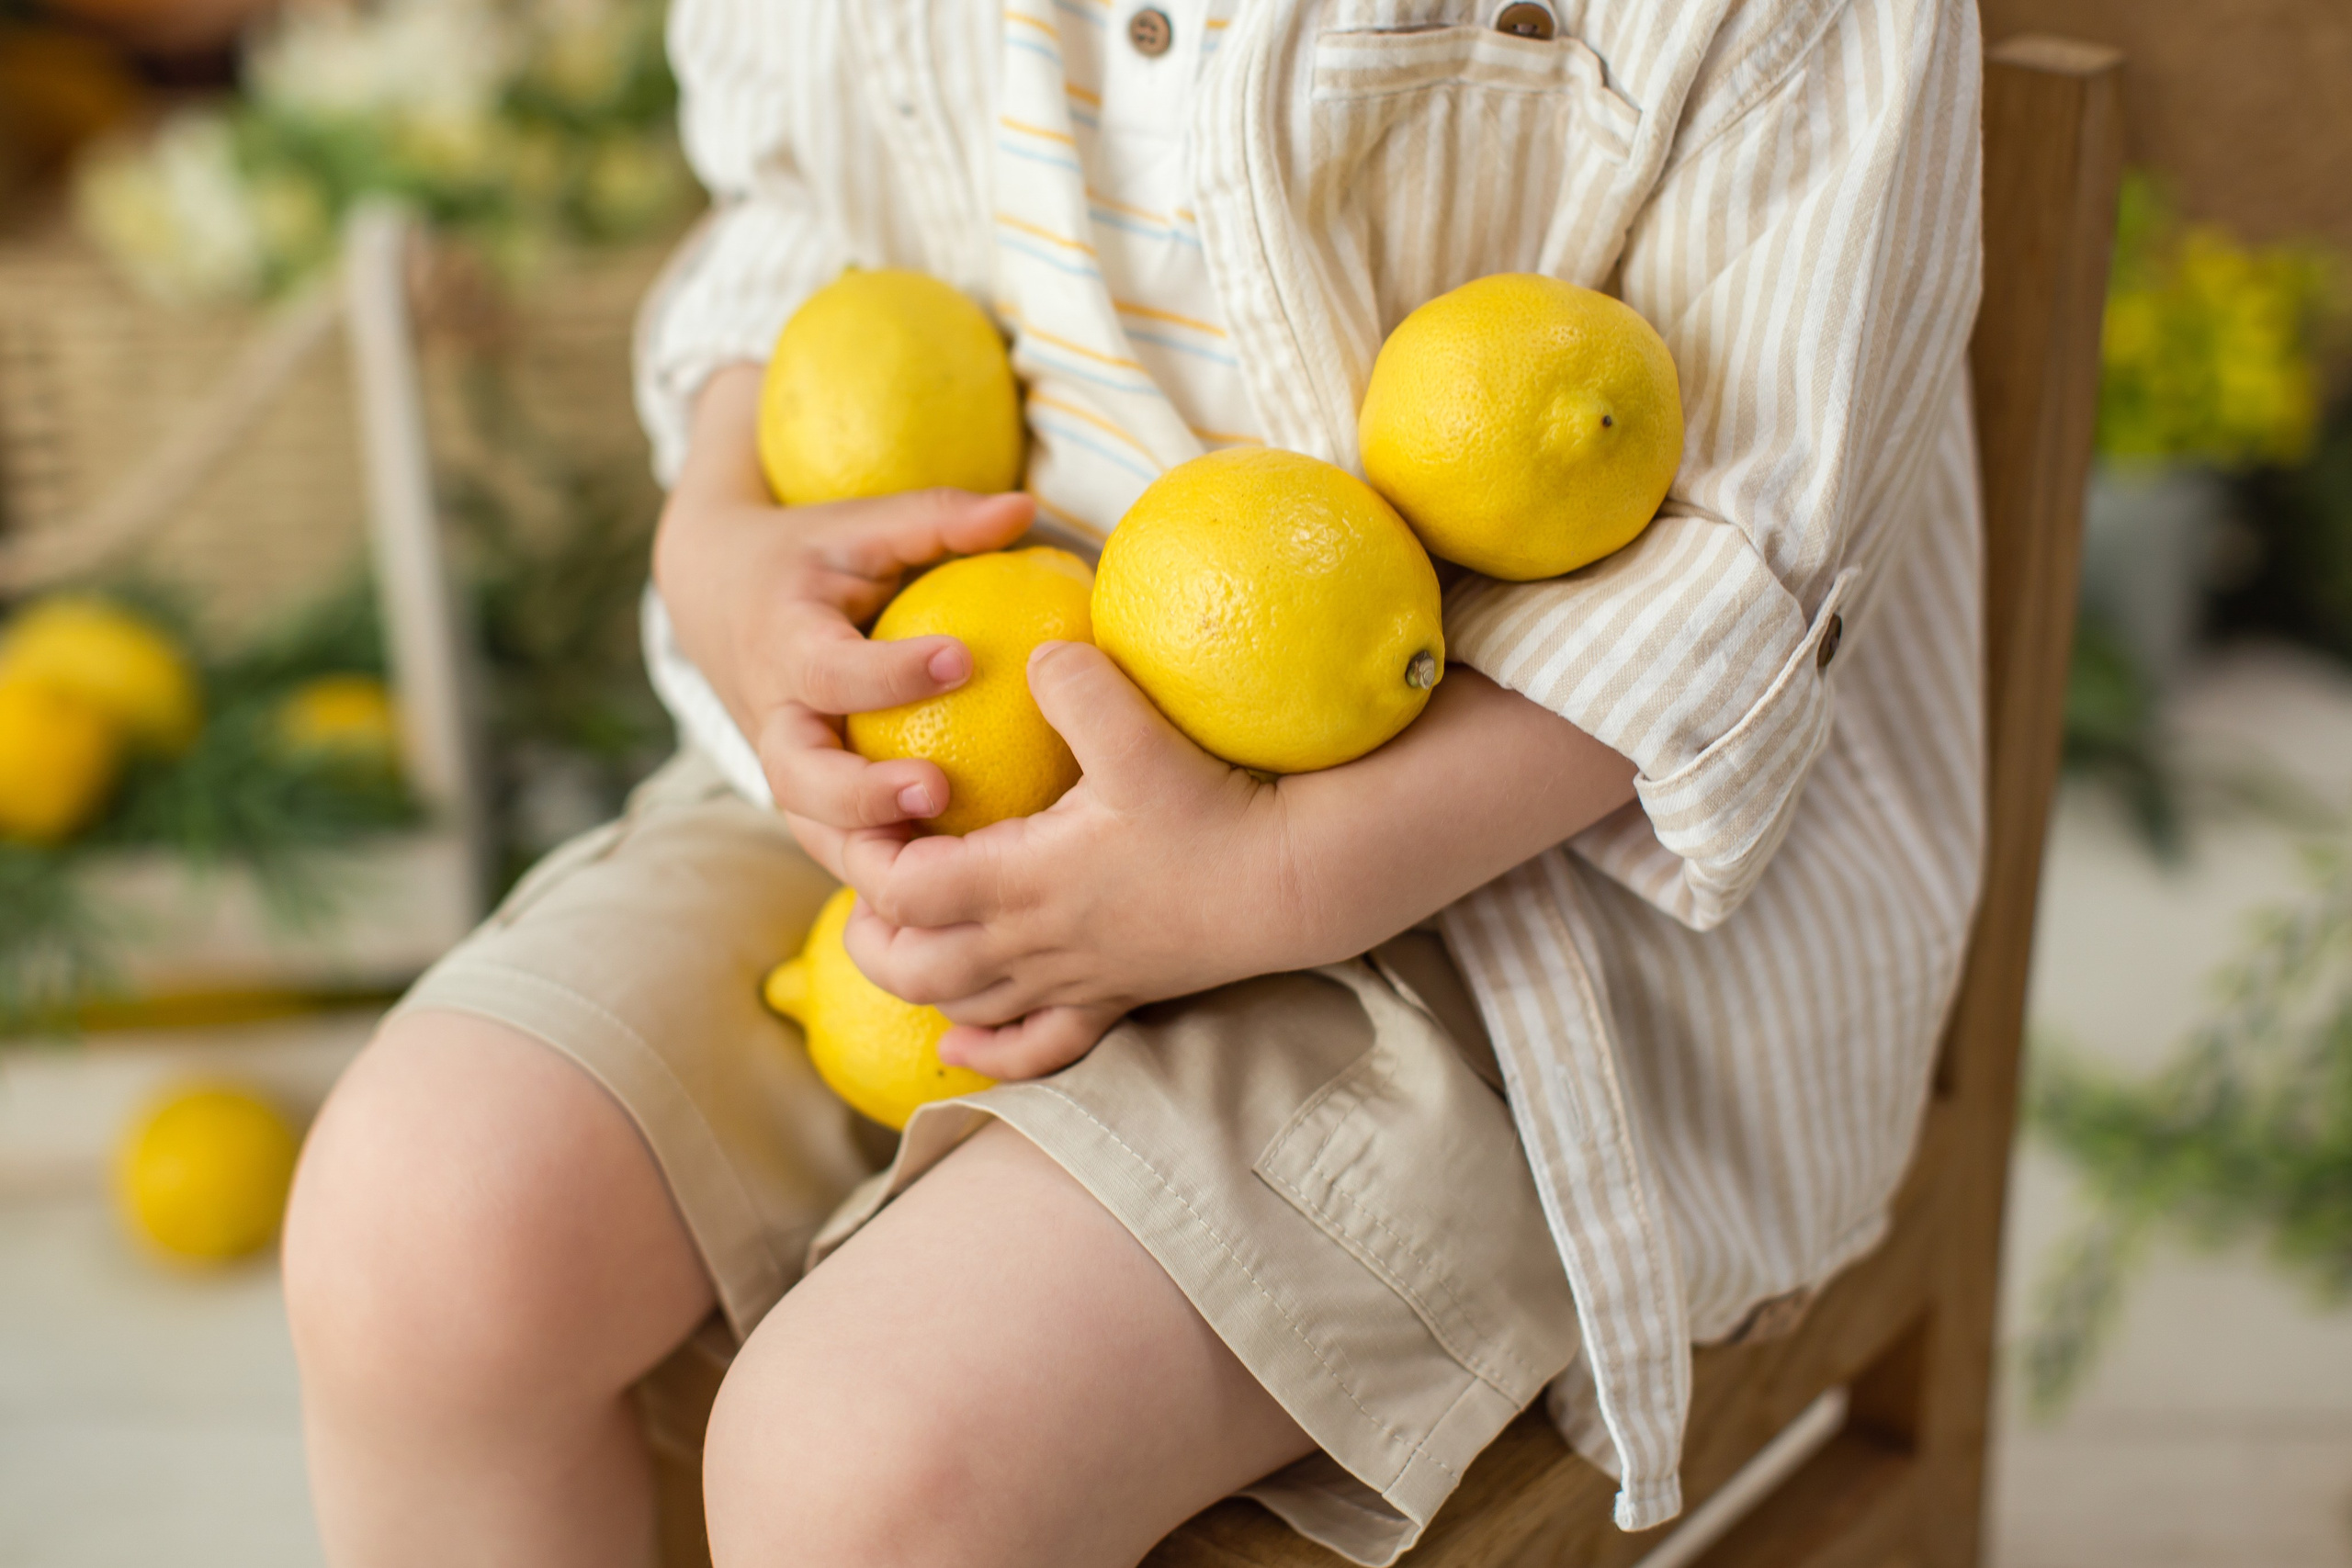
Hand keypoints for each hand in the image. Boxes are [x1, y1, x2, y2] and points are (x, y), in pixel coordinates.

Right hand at [651, 366, 1034, 858]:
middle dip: (861, 794)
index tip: (962, 660)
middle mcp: (773, 716)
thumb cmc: (812, 554)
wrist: (717, 594)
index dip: (888, 671)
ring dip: (871, 856)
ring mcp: (784, 767)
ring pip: (813, 830)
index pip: (830, 668)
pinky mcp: (803, 800)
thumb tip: (1024, 508)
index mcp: (784, 643)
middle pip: (799, 774)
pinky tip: (954, 895)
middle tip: (936, 792)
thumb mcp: (863, 525)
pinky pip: (838, 848)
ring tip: (946, 869)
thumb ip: (937, 518)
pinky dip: (882, 877)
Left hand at [833, 641, 1304, 1079]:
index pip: (904, 888)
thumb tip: (1029, 650)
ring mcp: (1071, 980)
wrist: (1290, 884)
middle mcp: (1034, 943)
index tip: (870, 817)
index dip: (868, 857)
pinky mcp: (1113, 997)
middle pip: (912, 965)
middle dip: (868, 932)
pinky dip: (986, 1047)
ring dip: (913, 978)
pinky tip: (959, 1034)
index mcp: (1022, 879)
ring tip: (896, 934)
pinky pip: (1034, 1048)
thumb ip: (1074, 683)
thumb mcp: (1137, 733)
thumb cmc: (1213, 808)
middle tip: (865, 879)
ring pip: (960, 1006)